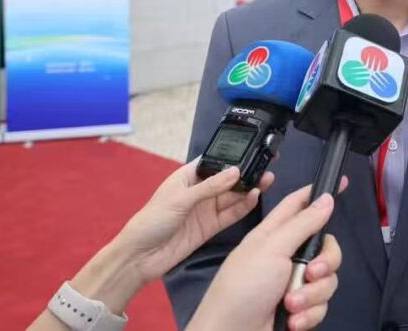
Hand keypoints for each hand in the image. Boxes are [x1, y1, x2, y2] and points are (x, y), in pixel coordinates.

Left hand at [110, 161, 268, 285]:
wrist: (140, 257)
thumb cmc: (152, 220)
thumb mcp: (180, 199)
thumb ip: (210, 187)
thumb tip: (236, 172)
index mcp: (187, 177)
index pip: (213, 161)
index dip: (232, 156)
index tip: (252, 149)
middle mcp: (199, 191)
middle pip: (227, 179)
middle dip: (246, 173)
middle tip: (266, 166)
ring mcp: (205, 209)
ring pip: (232, 196)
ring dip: (248, 189)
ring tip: (267, 179)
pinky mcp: (210, 227)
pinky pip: (230, 214)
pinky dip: (243, 207)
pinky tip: (254, 198)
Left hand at [190, 181, 346, 330]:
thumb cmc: (241, 288)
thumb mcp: (272, 248)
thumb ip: (303, 223)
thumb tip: (326, 198)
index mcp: (275, 234)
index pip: (302, 204)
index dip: (321, 193)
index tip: (343, 183)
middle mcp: (287, 256)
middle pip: (326, 247)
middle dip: (325, 263)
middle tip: (311, 273)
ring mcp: (293, 283)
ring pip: (327, 279)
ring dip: (312, 295)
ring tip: (291, 305)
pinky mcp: (299, 308)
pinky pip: (321, 305)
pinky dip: (309, 314)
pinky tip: (292, 321)